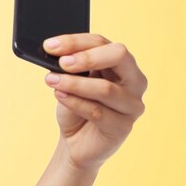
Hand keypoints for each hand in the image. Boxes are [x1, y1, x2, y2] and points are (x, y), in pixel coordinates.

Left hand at [42, 33, 147, 171]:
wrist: (75, 143)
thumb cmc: (76, 108)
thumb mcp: (71, 82)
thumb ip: (70, 68)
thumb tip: (57, 54)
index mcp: (122, 63)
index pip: (102, 42)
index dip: (75, 42)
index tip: (50, 46)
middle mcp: (134, 80)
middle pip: (119, 55)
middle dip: (87, 57)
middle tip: (61, 62)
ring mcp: (133, 105)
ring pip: (105, 88)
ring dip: (74, 83)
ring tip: (51, 81)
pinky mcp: (123, 127)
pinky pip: (98, 112)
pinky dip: (75, 102)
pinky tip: (60, 96)